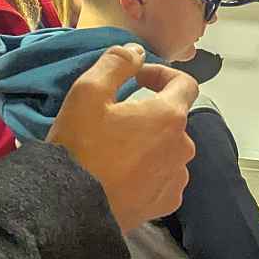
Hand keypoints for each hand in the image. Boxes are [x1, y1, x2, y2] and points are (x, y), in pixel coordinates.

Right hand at [47, 43, 199, 230]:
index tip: (137, 79)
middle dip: (151, 112)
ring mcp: (178, 178)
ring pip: (170, 149)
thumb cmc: (80, 146)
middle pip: (175, 119)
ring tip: (118, 149)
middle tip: (116, 117)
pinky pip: (165, 177)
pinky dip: (151, 170)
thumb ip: (116, 63)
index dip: (162, 74)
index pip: (186, 84)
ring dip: (151, 142)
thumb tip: (136, 50)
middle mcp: (184, 147)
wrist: (73, 208)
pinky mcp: (167, 203)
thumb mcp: (87, 92)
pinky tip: (125, 174)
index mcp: (170, 117)